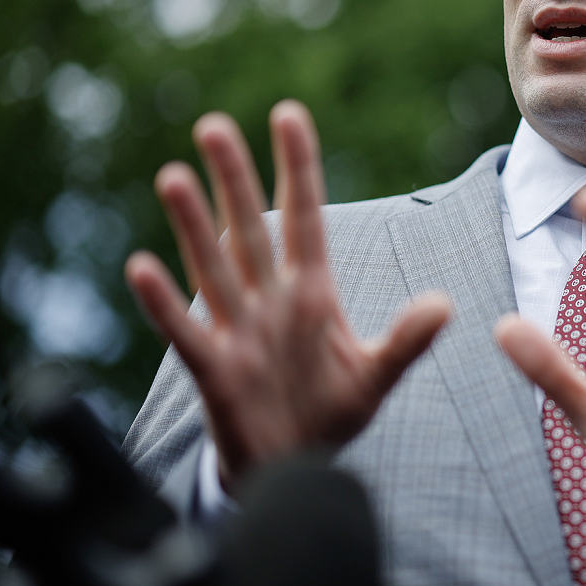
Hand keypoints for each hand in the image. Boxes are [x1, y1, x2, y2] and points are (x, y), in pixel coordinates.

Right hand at [125, 101, 449, 490]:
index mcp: (310, 293)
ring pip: (214, 268)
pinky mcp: (215, 371)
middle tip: (214, 125)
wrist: (294, 471)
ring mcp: (237, 332)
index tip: (289, 114)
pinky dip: (162, 304)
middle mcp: (268, 301)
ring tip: (174, 175)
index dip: (299, 168)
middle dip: (235, 181)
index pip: (305, 218)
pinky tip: (140, 265)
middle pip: (250, 230)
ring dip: (194, 225)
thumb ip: (406, 341)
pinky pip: (184, 333)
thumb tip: (445, 303)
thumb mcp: (375, 377)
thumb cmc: (328, 415)